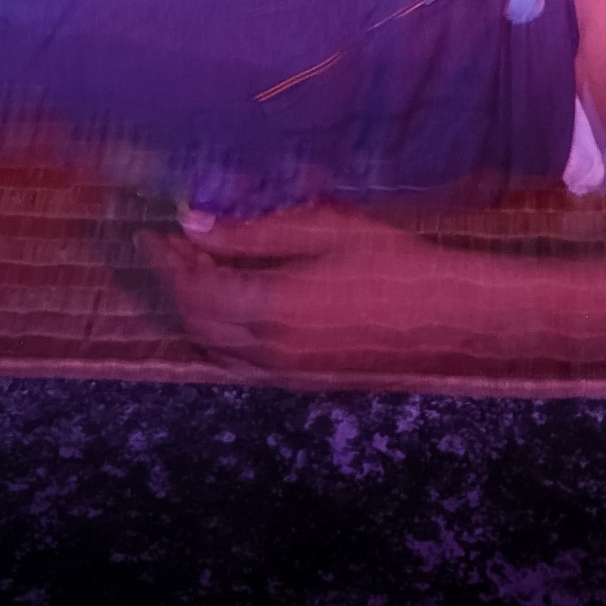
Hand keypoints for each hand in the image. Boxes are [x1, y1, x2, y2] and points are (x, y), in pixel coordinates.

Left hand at [147, 203, 449, 376]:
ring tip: (198, 271)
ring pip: (216, 348)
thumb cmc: (395, 264)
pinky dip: (222, 335)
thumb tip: (196, 223)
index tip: (154, 233)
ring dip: (197, 312)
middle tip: (173, 247)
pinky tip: (234, 305)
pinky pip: (243, 363)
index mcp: (273, 307)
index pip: (195, 288)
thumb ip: (256, 231)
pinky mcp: (305, 382)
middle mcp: (271, 350)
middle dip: (177, 284)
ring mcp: (287, 374)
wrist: (451, 318)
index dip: (169, 261)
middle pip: (198, 322)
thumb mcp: (326, 231)